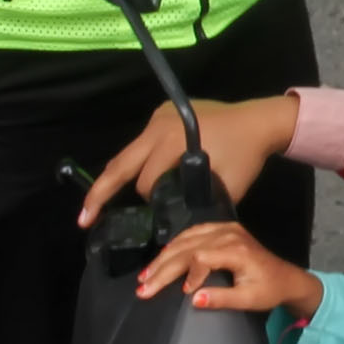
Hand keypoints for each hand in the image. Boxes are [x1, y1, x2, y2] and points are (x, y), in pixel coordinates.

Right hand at [80, 93, 298, 222]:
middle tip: (83, 219)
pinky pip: (141, 143)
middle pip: (121, 164)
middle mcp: (159, 126)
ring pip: (129, 154)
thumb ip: (201, 206)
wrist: (259, 121)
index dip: (150, 202)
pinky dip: (136, 161)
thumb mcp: (227, 187)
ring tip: (96, 203)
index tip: (157, 217)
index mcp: (174, 142)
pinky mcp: (161, 112)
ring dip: (119, 177)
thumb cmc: (246, 156)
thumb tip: (176, 231)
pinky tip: (132, 177)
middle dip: (100, 193)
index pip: (148, 182)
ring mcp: (158, 116)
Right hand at [133, 221, 321, 315]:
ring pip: (186, 238)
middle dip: (163, 267)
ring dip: (164, 256)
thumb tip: (194, 299)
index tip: (181, 293)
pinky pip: (193, 233)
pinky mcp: (223, 229)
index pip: (200, 257)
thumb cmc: (269, 291)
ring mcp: (225, 228)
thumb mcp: (249, 300)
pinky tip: (162, 256)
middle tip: (143, 286)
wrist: (287, 278)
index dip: (187, 274)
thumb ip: (223, 299)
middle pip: (187, 247)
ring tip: (145, 274)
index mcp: (236, 250)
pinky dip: (175, 245)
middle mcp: (228, 234)